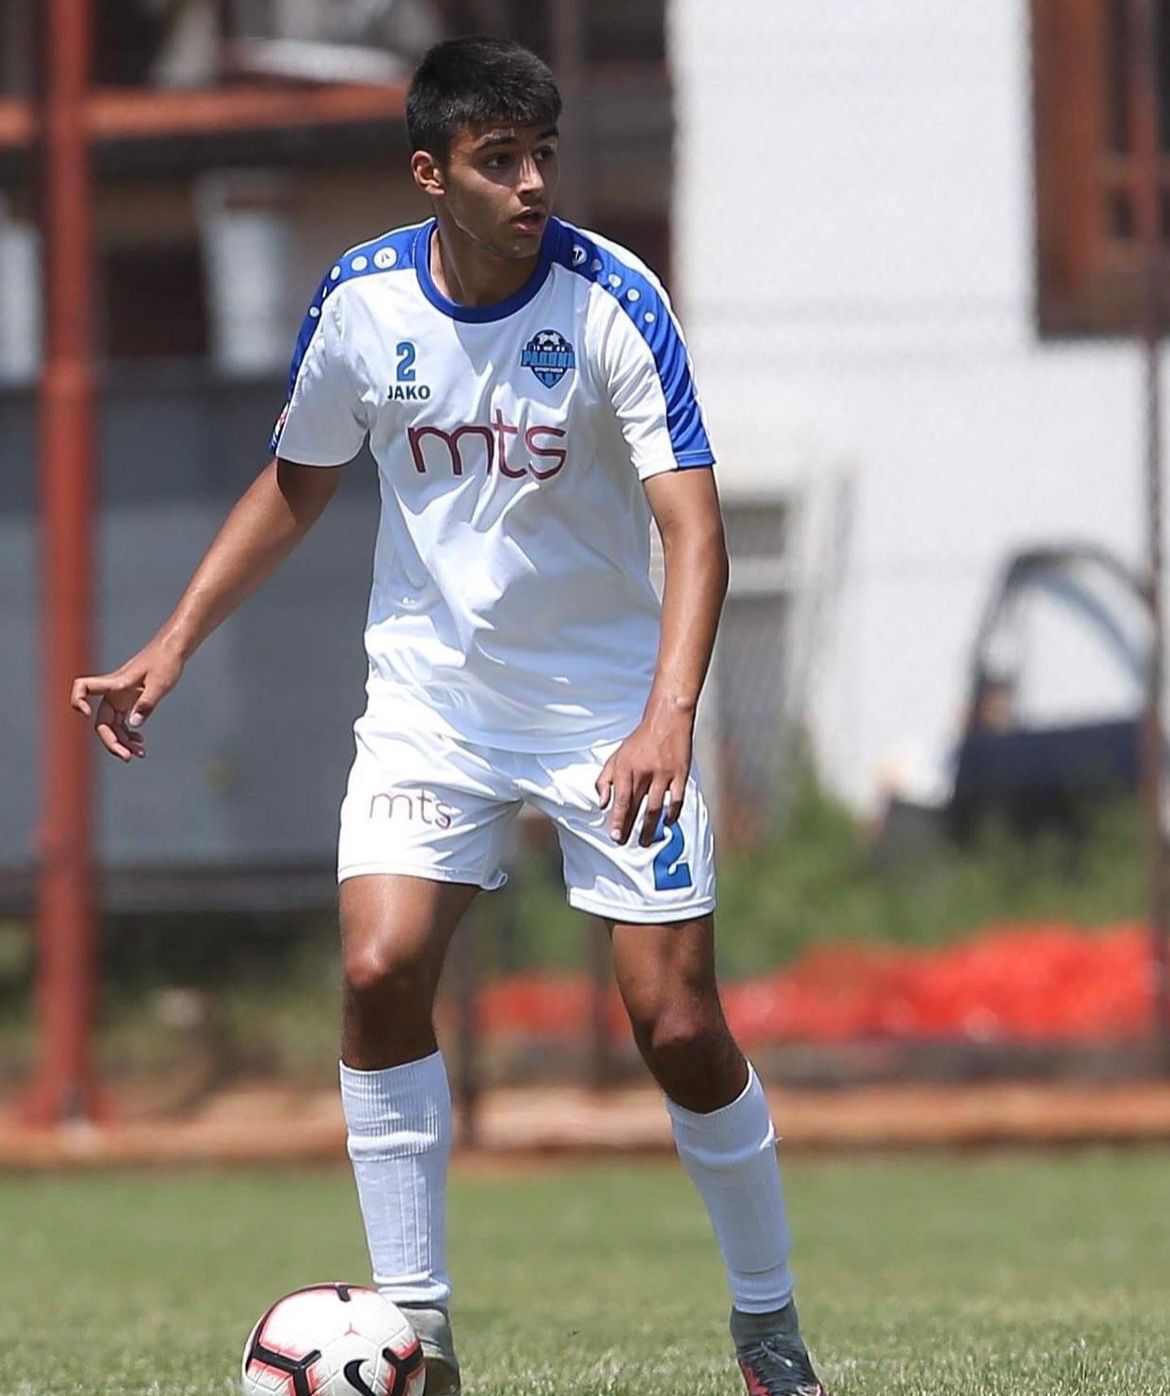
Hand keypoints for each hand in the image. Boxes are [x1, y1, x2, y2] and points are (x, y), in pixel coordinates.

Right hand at [70, 637, 184, 762]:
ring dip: (123, 742)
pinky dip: (129, 735)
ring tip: (139, 754)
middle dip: (112, 742)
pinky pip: (122, 723)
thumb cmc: (165, 662)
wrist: (173, 651)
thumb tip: (134, 725)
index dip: (78, 700)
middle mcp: (113, 692)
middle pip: (102, 722)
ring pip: (113, 727)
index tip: (86, 714)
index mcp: (115, 683)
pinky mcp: (129, 701)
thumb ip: (147, 703)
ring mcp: (120, 698)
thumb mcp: (160, 684)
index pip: (83, 687)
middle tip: (128, 758)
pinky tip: (140, 744)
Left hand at [595, 708, 692, 846]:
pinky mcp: (680, 774)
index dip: (618, 820)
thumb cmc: (640, 740)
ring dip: (650, 828)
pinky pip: (676, 800)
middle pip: (637, 807)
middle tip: (626, 843)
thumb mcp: (617, 755)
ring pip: (655, 808)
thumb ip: (605, 779)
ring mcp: (663, 774)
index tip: (615, 836)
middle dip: (630, 828)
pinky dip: (672, 814)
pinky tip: (668, 823)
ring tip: (644, 841)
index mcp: (626, 768)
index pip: (621, 800)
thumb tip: (601, 804)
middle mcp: (644, 772)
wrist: (667, 719)